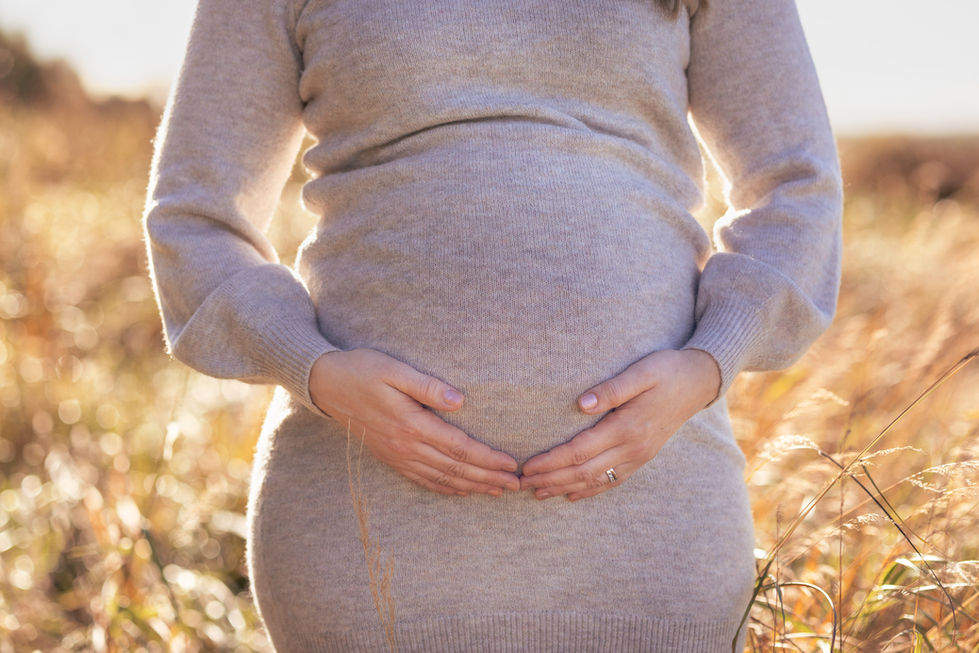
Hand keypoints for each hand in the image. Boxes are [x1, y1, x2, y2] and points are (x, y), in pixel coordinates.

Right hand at [309, 348, 519, 496]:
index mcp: (412, 424)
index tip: (512, 464)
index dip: (488, 458)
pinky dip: (445, 489)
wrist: (326, 385)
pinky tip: (460, 491)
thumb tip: (460, 400)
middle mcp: (406, 446)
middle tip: (516, 486)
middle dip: (489, 478)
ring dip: (472, 487)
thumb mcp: (394, 370)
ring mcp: (398, 455)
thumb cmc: (363, 370)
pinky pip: (422, 480)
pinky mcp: (391, 457)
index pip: (460, 448)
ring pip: (442, 479)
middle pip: (456, 469)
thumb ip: (428, 386)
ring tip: (497, 492)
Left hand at [519, 348, 720, 501]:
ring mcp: (639, 455)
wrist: (699, 381)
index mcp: (627, 427)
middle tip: (522, 484)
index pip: (580, 451)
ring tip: (539, 493)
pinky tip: (573, 495)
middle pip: (584, 472)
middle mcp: (633, 448)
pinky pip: (613, 480)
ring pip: (596, 480)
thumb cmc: (666, 370)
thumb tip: (581, 403)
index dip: (551, 461)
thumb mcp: (641, 372)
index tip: (527, 466)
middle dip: (551, 479)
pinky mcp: (643, 456)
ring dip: (566, 488)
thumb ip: (612, 389)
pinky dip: (591, 490)